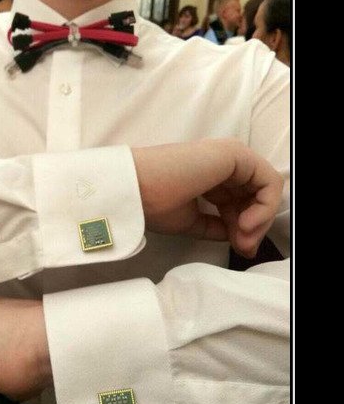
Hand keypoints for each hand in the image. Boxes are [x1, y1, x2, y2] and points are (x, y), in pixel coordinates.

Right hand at [132, 138, 283, 257]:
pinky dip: (265, 207)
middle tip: (244, 247)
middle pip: (256, 196)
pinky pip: (269, 182)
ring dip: (261, 219)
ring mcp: (230, 156)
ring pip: (266, 189)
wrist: (135, 190)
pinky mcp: (236, 155)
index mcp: (211, 175)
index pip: (241, 201)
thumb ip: (216, 226)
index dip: (245, 228)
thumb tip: (241, 239)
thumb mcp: (192, 221)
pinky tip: (245, 223)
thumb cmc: (152, 203)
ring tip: (242, 237)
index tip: (239, 249)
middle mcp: (223, 162)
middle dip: (256, 226)